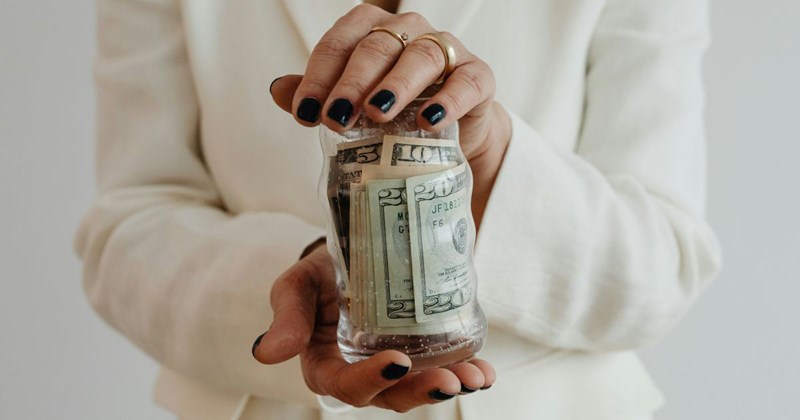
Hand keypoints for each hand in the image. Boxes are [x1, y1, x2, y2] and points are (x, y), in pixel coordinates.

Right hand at [252, 243, 495, 412]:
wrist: (360, 241)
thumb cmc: (323, 268)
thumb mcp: (300, 282)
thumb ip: (288, 313)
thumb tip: (265, 353)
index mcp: (327, 359)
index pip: (341, 384)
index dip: (367, 381)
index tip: (396, 363)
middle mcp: (365, 367)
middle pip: (390, 394)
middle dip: (419, 392)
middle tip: (447, 380)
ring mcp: (400, 358)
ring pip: (422, 385)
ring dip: (450, 385)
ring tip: (473, 378)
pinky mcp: (428, 346)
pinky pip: (448, 365)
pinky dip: (469, 371)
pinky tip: (485, 371)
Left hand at [269, 4, 510, 226]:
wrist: (451, 135)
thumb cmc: (397, 113)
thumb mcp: (355, 106)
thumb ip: (320, 95)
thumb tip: (276, 90)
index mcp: (373, 30)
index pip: (339, 42)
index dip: (318, 76)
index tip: (305, 113)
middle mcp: (409, 31)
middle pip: (376, 47)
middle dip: (352, 82)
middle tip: (335, 117)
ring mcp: (446, 50)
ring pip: (420, 56)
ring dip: (396, 85)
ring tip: (376, 113)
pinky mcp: (478, 76)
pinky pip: (466, 81)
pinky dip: (448, 99)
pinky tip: (430, 121)